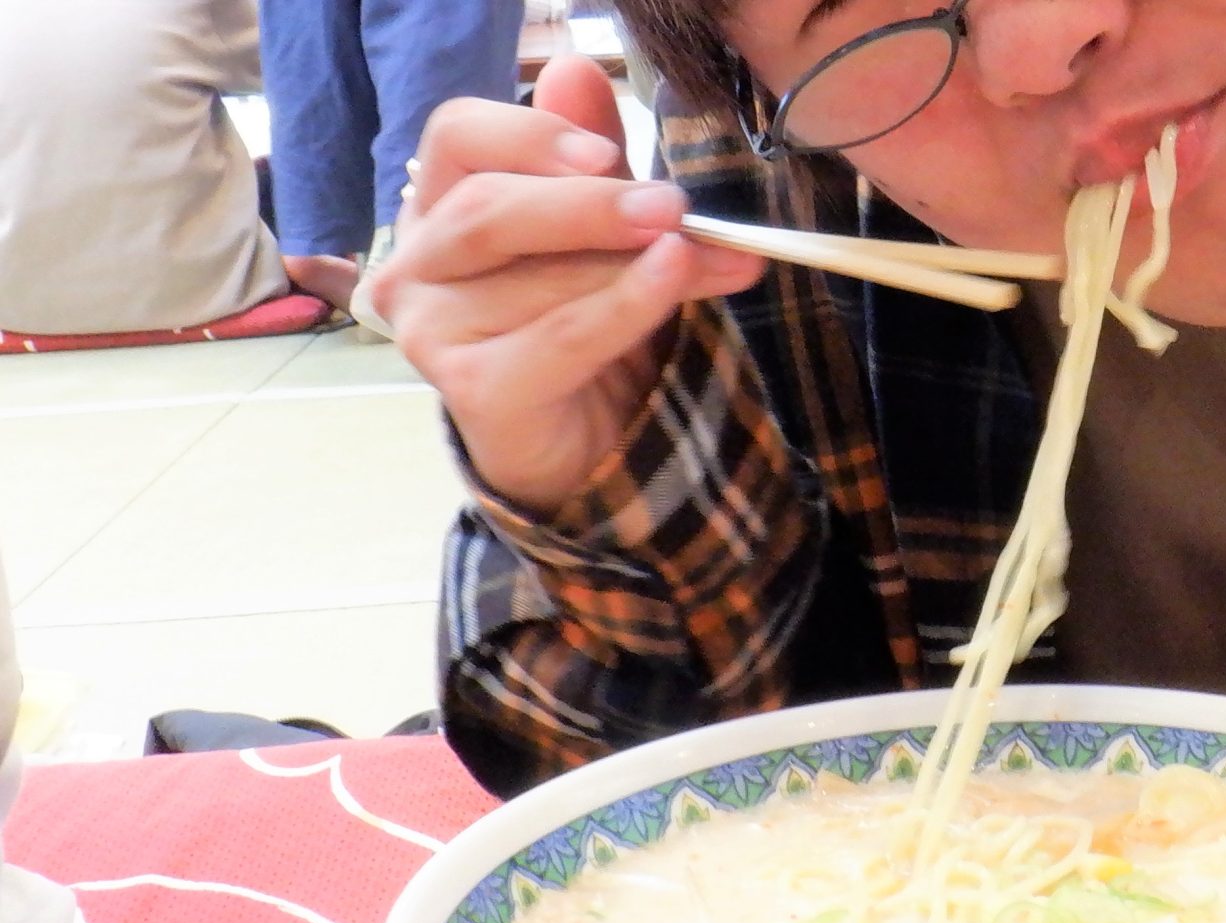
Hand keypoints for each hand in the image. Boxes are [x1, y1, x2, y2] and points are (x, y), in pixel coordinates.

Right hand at [371, 55, 767, 514]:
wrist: (593, 448)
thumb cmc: (590, 332)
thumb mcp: (606, 237)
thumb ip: (594, 163)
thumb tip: (576, 70)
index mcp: (440, 209)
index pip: (456, 137)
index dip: (529, 135)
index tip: (607, 152)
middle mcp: (417, 266)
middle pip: (489, 207)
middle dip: (592, 204)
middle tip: (674, 204)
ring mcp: (430, 332)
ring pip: (532, 275)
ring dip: (630, 262)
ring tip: (707, 256)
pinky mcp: (469, 390)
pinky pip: (559, 335)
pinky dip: (624, 306)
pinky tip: (671, 279)